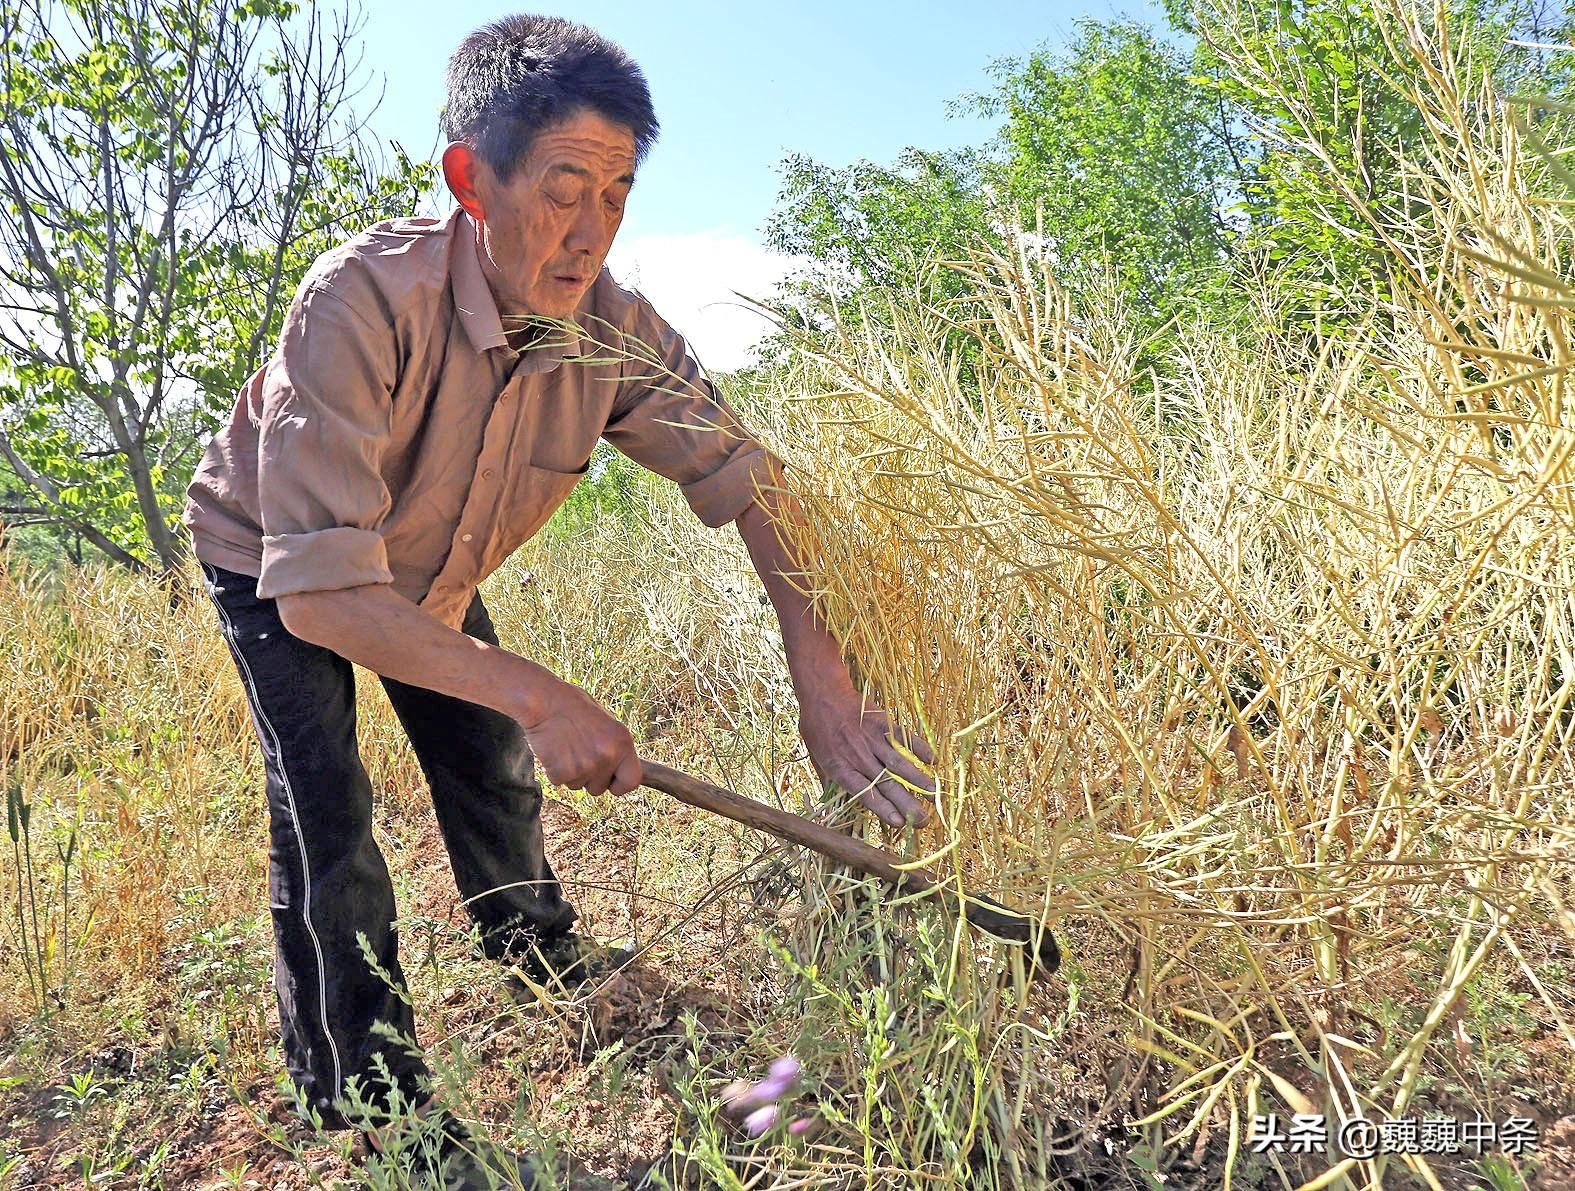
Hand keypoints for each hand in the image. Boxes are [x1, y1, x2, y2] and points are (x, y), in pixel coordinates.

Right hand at [518, 678, 642, 795]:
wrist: (543, 700)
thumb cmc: (572, 705)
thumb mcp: (605, 721)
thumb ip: (613, 746)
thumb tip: (617, 768)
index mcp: (623, 742)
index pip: (632, 781)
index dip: (620, 785)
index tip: (611, 782)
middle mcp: (607, 757)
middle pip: (600, 788)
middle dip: (589, 778)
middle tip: (578, 755)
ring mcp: (585, 767)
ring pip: (578, 786)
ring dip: (571, 773)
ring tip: (564, 748)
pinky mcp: (562, 773)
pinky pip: (560, 782)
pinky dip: (554, 771)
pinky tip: (553, 750)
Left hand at [798, 688, 936, 828]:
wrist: (823, 694)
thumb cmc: (817, 728)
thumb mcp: (816, 758)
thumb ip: (830, 781)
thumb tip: (833, 806)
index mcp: (841, 767)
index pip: (864, 793)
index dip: (882, 808)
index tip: (898, 823)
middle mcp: (859, 756)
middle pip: (886, 783)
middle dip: (906, 803)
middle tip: (923, 820)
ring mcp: (873, 739)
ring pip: (899, 763)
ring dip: (918, 780)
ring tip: (934, 795)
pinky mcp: (883, 723)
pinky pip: (904, 738)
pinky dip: (919, 748)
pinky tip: (933, 761)